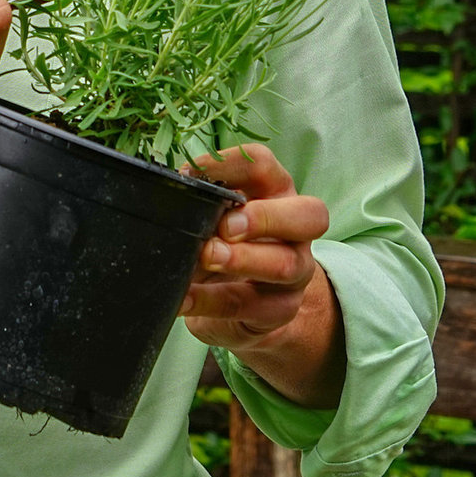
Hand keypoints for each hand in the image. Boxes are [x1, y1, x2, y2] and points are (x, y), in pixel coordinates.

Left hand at [179, 143, 329, 353]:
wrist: (244, 307)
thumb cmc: (225, 245)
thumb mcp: (214, 220)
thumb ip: (200, 207)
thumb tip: (167, 197)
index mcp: (276, 193)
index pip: (264, 166)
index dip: (229, 165)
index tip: (189, 176)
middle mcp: (296, 231)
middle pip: (308, 214)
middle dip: (265, 217)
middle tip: (225, 226)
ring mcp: (296, 272)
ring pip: (285, 264)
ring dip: (242, 259)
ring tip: (207, 257)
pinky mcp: (280, 310)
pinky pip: (249, 306)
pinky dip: (210, 302)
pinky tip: (183, 299)